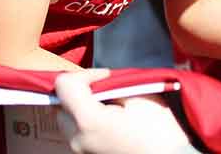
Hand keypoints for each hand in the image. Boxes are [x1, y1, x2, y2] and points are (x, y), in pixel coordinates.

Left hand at [54, 69, 190, 153]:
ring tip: (110, 105)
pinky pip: (77, 130)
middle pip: (61, 103)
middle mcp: (76, 138)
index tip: (105, 77)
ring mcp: (80, 150)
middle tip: (108, 88)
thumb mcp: (137, 95)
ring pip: (67, 118)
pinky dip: (87, 119)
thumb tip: (98, 82)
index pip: (63, 85)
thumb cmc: (158, 129)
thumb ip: (111, 84)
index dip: (84, 74)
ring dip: (82, 105)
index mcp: (88, 120)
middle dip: (81, 90)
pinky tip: (110, 118)